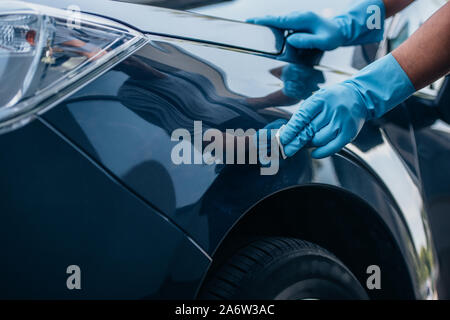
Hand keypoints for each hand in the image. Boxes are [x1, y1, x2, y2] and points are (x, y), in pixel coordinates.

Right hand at [247, 0, 385, 50]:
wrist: (340, 31)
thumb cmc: (333, 37)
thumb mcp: (324, 42)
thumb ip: (308, 41)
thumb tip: (290, 40)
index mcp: (303, 19)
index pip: (280, 20)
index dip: (265, 21)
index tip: (252, 21)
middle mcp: (298, 16)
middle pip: (275, 19)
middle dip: (261, 22)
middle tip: (246, 25)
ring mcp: (296, 19)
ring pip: (278, 22)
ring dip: (266, 26)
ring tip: (253, 30)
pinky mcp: (296, 24)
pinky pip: (282, 26)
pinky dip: (273, 29)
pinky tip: (267, 36)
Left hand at [278, 53, 415, 158]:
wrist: (360, 96)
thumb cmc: (333, 99)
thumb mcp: (317, 99)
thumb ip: (304, 114)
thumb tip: (289, 133)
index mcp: (321, 99)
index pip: (302, 117)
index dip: (291, 130)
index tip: (282, 139)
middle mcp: (332, 110)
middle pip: (309, 131)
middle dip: (295, 142)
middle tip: (286, 151)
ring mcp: (342, 122)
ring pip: (319, 140)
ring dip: (310, 144)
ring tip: (306, 142)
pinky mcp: (349, 133)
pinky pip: (332, 147)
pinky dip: (321, 152)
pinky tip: (314, 153)